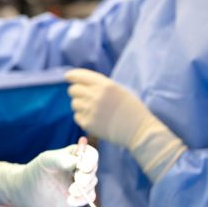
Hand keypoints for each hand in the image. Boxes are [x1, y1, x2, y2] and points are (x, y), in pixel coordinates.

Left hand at [0, 144, 97, 206]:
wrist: (32, 190)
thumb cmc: (40, 170)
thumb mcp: (47, 161)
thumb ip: (62, 160)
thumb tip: (77, 163)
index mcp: (77, 154)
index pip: (91, 154)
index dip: (90, 160)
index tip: (83, 167)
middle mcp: (83, 167)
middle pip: (93, 170)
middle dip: (86, 177)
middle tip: (77, 182)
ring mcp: (83, 182)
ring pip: (91, 184)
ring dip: (82, 188)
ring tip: (69, 191)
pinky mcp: (81, 196)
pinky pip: (88, 198)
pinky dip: (81, 199)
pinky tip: (69, 200)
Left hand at [65, 69, 185, 181]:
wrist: (139, 130)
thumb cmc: (131, 109)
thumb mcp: (118, 90)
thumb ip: (100, 85)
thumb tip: (80, 82)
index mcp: (105, 85)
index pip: (80, 76)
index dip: (72, 76)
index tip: (68, 77)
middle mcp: (96, 96)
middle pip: (73, 90)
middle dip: (77, 92)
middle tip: (85, 97)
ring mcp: (91, 110)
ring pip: (74, 103)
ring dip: (80, 105)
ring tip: (93, 110)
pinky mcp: (88, 124)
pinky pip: (77, 117)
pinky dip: (83, 117)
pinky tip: (95, 119)